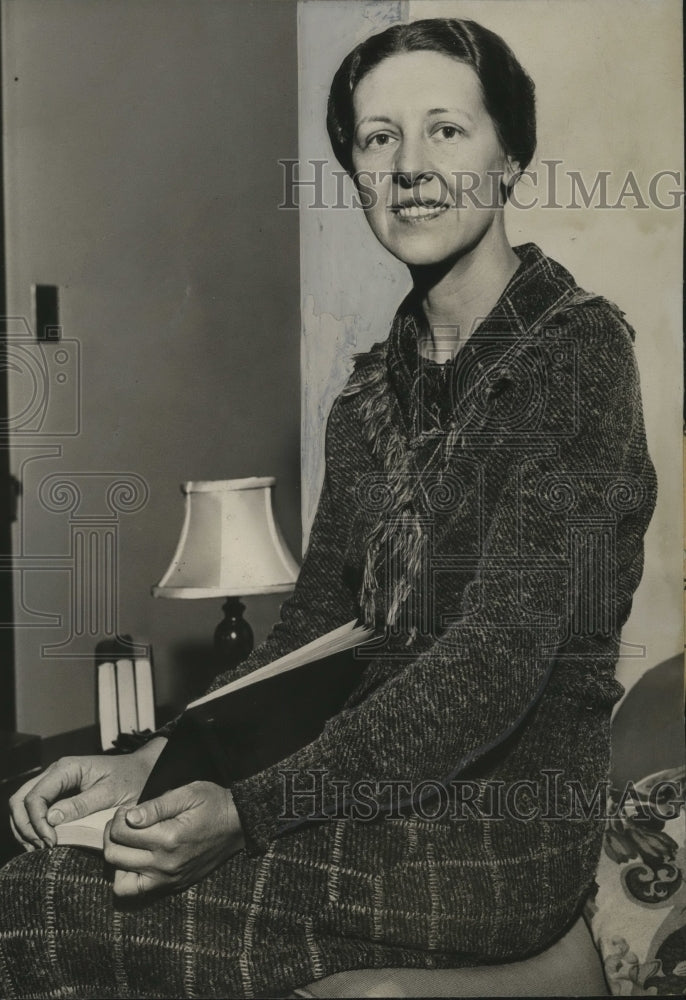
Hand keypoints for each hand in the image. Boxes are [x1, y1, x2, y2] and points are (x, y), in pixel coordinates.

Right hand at [9, 738, 166, 849]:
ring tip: (41, 848)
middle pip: (20, 799)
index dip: (37, 822)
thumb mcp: (111, 793)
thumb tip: (51, 818)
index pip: (35, 797)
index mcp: (66, 768)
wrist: (143, 771)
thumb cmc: (131, 779)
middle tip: (42, 847)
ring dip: (26, 829)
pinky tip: (44, 842)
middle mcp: (55, 773)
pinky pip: (34, 810)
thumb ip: (82, 805)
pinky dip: (32, 827)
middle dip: (25, 826)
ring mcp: (54, 783)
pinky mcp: (58, 794)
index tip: (50, 842)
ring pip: (21, 805)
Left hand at [104, 781, 244, 896]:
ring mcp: (168, 879)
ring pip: (121, 882)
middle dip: (112, 836)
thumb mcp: (187, 794)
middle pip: (115, 856)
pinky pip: (138, 892)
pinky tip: (139, 858)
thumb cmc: (213, 803)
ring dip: (118, 860)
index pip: (122, 832)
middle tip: (123, 823)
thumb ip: (156, 806)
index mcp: (168, 838)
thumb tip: (129, 817)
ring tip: (128, 843)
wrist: (239, 824)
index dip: (118, 817)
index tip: (128, 810)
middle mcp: (165, 864)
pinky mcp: (173, 886)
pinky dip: (130, 877)